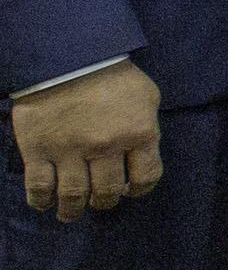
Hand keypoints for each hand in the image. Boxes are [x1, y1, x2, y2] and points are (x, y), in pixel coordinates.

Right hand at [13, 58, 162, 220]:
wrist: (66, 57)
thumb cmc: (111, 74)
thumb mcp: (145, 96)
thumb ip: (146, 127)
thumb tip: (143, 154)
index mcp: (138, 133)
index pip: (146, 176)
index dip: (139, 189)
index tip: (130, 190)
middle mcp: (106, 147)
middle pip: (107, 191)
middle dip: (104, 201)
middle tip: (99, 201)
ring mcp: (70, 150)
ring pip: (73, 195)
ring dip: (72, 210)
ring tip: (70, 213)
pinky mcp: (38, 150)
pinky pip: (39, 186)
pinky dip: (41, 200)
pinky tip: (44, 203)